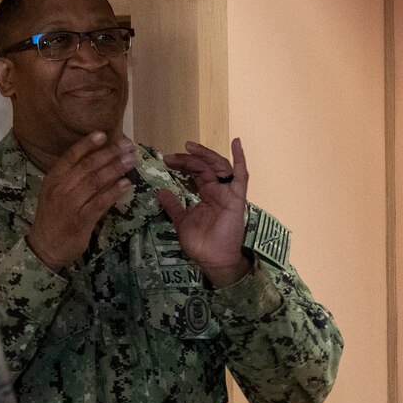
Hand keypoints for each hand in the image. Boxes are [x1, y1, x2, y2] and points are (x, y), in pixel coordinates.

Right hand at [26, 130, 137, 270]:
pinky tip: (127, 184)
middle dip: (109, 154)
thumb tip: (98, 159)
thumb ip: (72, 176)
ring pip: (95, 181)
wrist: (45, 246)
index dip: (88, 144)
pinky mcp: (81, 220)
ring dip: (115, 169)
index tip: (104, 134)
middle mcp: (60, 188)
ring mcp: (70, 204)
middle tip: (127, 146)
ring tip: (131, 161)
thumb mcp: (56, 192)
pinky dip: (114, 192)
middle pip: (87, 166)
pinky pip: (100, 202)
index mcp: (53, 178)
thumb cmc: (54, 216)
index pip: (71, 156)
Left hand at [159, 139, 250, 287]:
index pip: (196, 172)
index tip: (166, 161)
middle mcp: (218, 190)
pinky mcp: (237, 197)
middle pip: (205, 166)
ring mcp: (228, 193)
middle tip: (172, 155)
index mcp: (207, 195)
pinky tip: (236, 143)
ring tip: (190, 147)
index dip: (183, 164)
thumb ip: (173, 206)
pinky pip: (241, 176)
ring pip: (219, 166)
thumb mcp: (182, 222)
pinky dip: (240, 158)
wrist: (214, 259)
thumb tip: (160, 191)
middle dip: (189, 158)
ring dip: (206, 155)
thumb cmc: (201, 243)